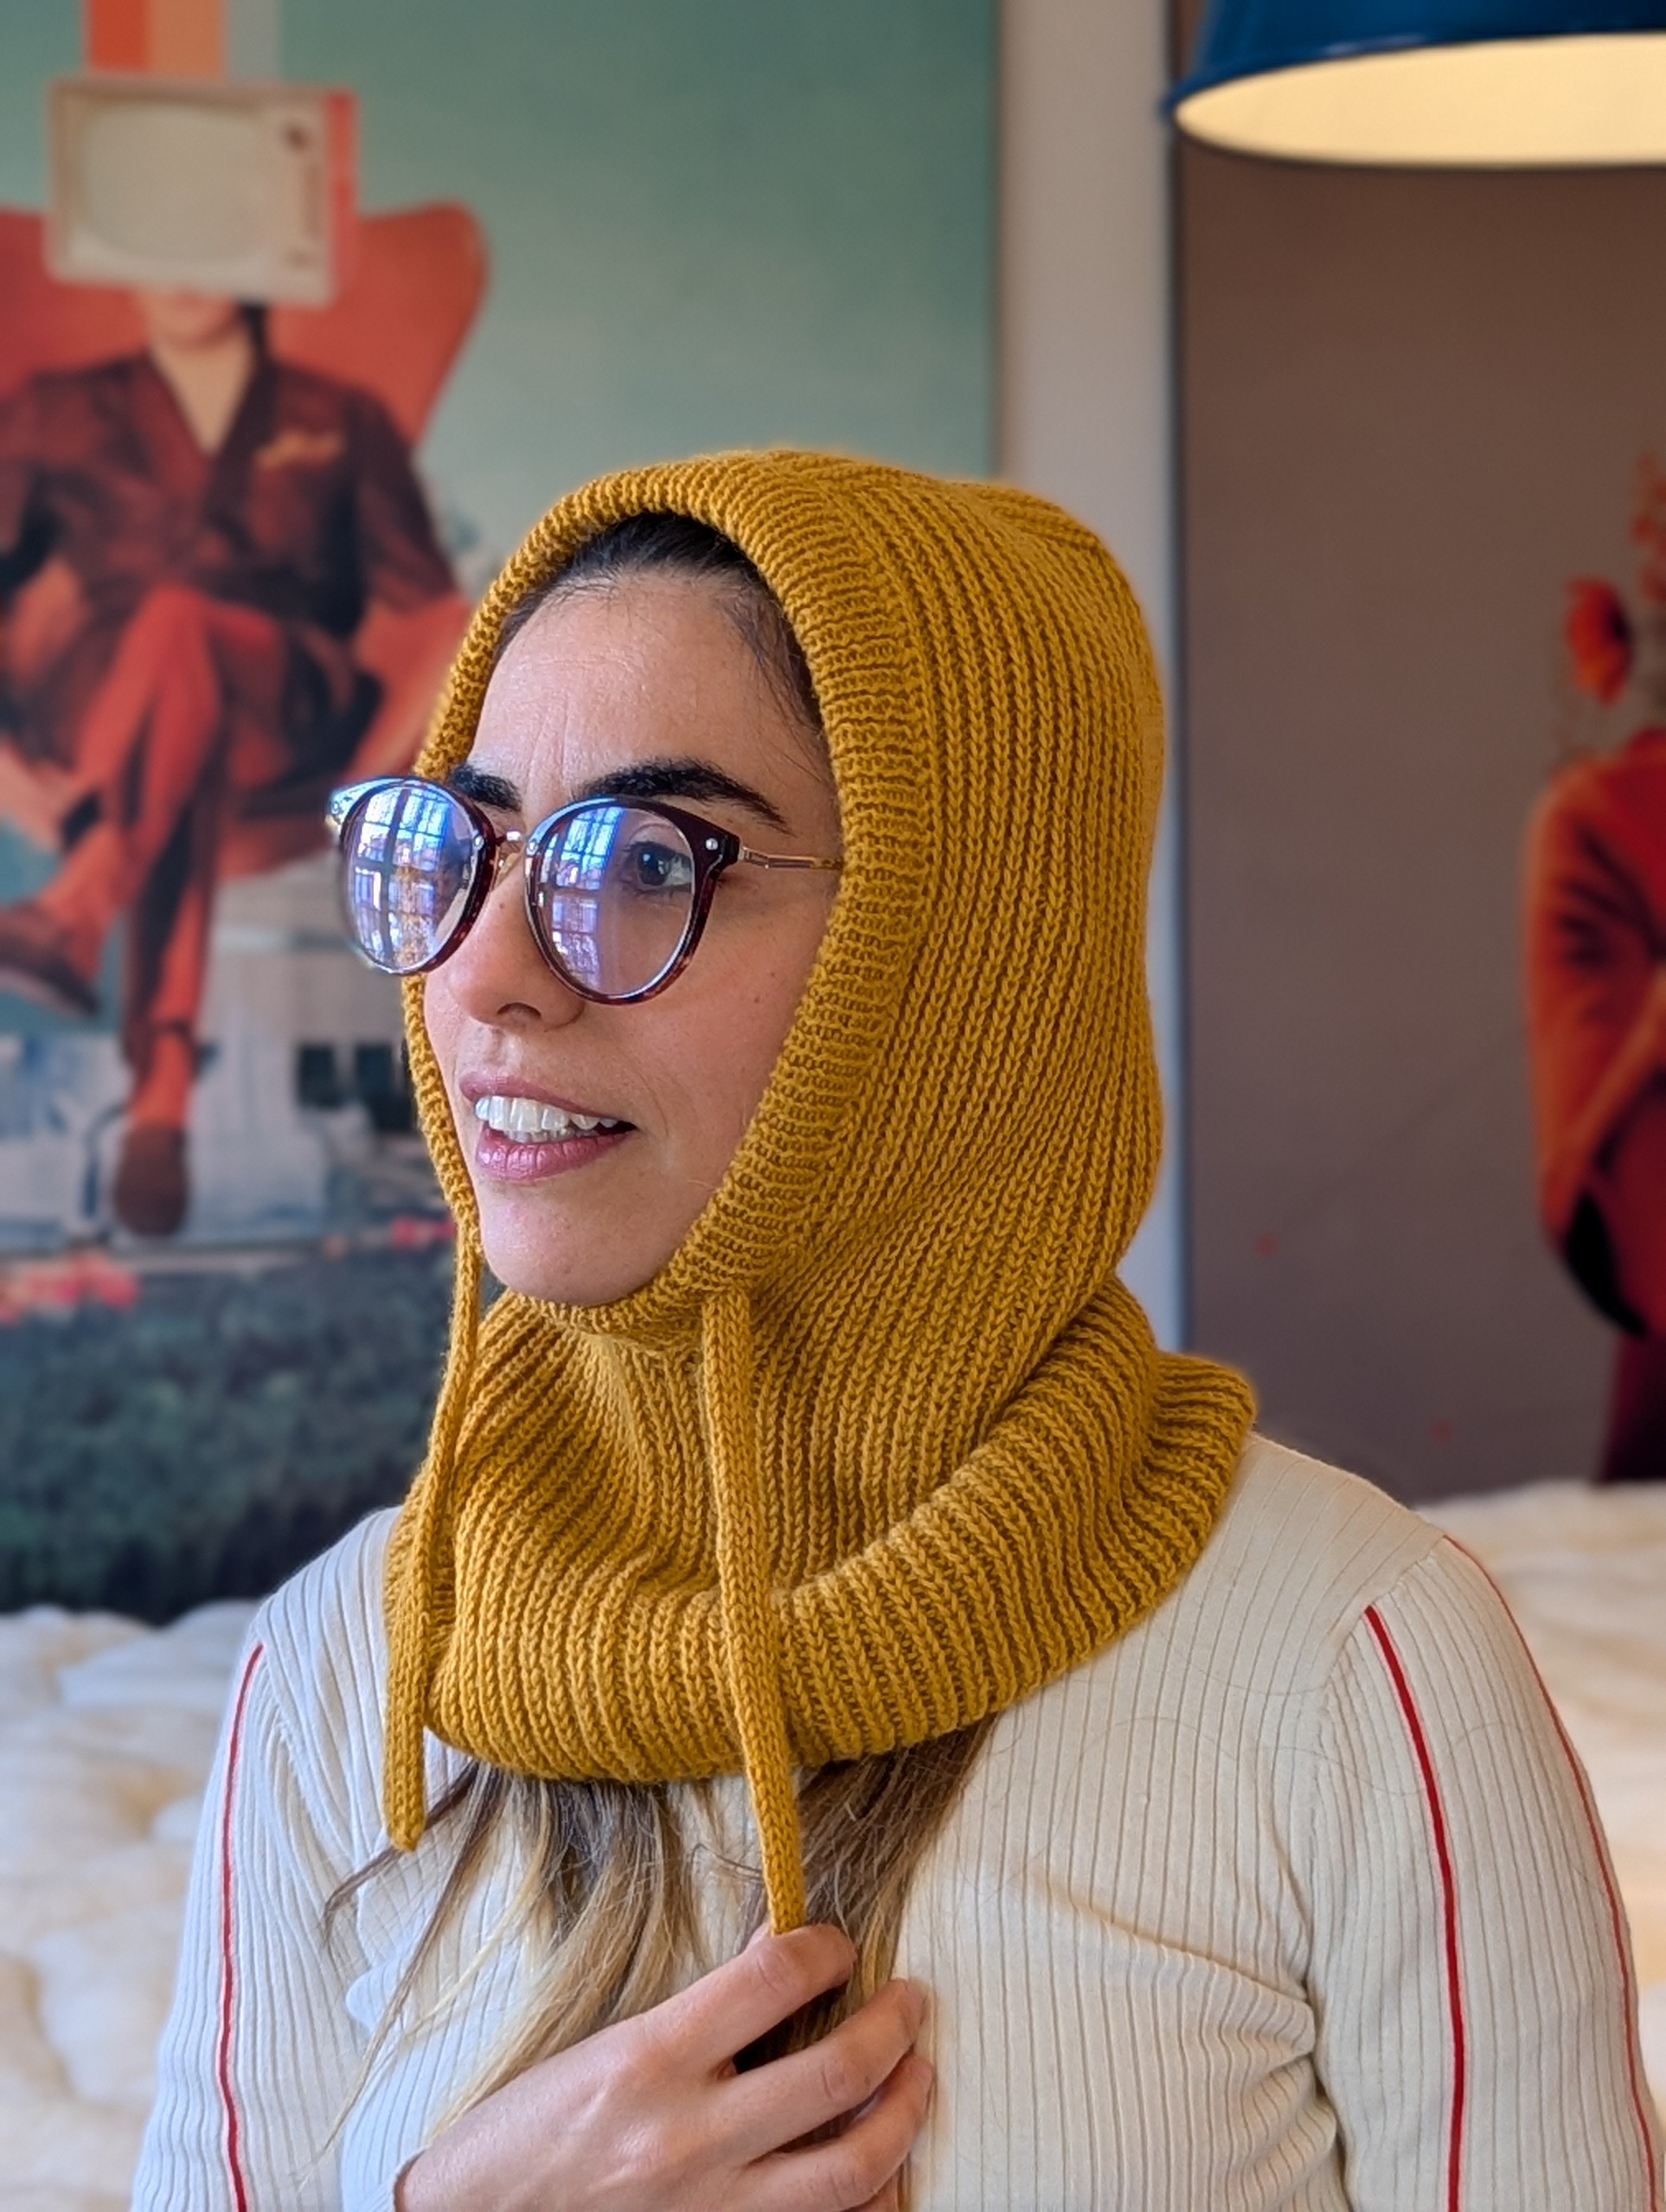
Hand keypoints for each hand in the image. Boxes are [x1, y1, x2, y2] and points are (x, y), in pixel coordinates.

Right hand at [395, 1923, 931, 2211]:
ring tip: (918, 2075)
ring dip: (904, 2112)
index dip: (822, 1948)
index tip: (837, 1945)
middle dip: (894, 2025)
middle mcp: (689, 2137)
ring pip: (852, 2167)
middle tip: (913, 2001)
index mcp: (650, 2061)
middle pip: (836, 2071)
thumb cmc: (528, 2134)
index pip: (771, 1978)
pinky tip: (884, 2171)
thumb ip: (695, 2012)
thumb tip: (773, 1955)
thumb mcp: (602, 2048)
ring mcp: (712, 2209)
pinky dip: (871, 2202)